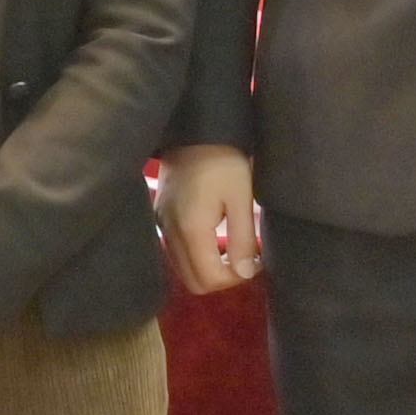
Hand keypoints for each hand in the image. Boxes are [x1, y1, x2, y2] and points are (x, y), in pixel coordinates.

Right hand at [159, 144, 264, 295]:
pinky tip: (212, 240)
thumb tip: (246, 273)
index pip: (210, 278)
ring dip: (207, 269)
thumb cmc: (223, 162)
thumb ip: (243, 240)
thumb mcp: (241, 199)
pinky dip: (194, 257)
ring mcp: (161, 225)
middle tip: (243, 261)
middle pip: (193, 282)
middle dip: (220, 279)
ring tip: (229, 250)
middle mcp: (170, 232)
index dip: (235, 279)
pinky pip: (175, 253)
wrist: (194, 132)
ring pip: (182, 270)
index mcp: (191, 229)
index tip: (254, 262)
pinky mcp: (160, 218)